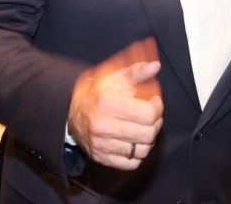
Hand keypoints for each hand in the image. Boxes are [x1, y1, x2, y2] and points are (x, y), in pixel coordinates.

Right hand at [67, 38, 162, 169]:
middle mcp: (102, 126)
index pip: (148, 114)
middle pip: (147, 134)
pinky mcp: (100, 157)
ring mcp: (100, 145)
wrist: (72, 110)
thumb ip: (137, 71)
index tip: (155, 102)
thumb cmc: (98, 92)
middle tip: (152, 116)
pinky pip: (131, 164)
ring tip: (144, 128)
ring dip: (148, 140)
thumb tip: (155, 66)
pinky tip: (135, 141)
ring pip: (141, 151)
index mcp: (107, 104)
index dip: (158, 108)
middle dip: (156, 123)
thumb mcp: (115, 76)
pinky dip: (137, 154)